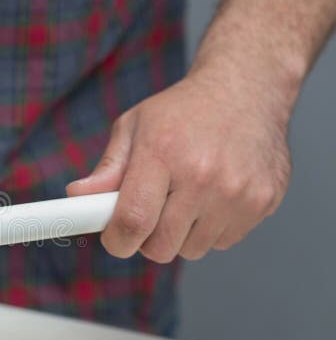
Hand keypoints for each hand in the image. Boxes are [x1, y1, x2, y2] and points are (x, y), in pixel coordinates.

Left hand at [66, 68, 291, 262]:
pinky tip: (213, 196)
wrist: (247, 89)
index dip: (117, 241)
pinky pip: (223, 242)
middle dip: (146, 239)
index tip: (115, 238)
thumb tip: (77, 196)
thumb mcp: (134, 127)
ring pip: (192, 249)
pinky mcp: (262, 202)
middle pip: (161, 247)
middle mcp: (203, 175)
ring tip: (185, 198)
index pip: (133, 222)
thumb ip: (107, 169)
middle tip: (150, 213)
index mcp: (162, 153)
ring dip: (181, 234)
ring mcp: (237, 191)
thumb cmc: (182, 111)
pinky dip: (212, 229)